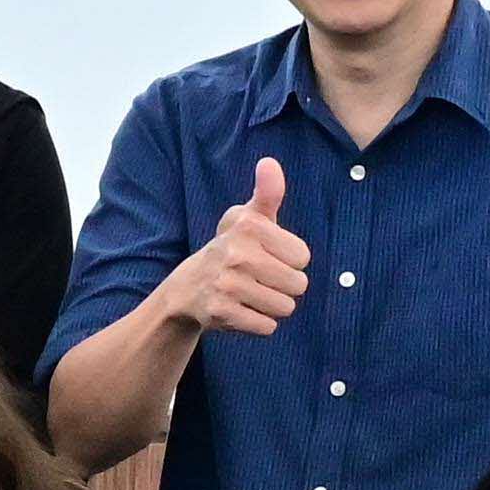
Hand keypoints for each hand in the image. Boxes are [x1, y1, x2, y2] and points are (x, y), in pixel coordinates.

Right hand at [160, 155, 308, 338]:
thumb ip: (267, 193)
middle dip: (284, 286)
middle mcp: (237, 253)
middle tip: (259, 279)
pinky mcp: (222, 313)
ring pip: (285, 307)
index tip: (267, 256)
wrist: (186, 289)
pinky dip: (258, 323)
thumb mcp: (246, 218)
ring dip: (272, 306)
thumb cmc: (230, 248)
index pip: (303, 257)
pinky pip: (267, 326)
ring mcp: (227, 284)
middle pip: (298, 284)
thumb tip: (269, 162)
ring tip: (251, 294)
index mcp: (249, 227)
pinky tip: (241, 310)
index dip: (290, 261)